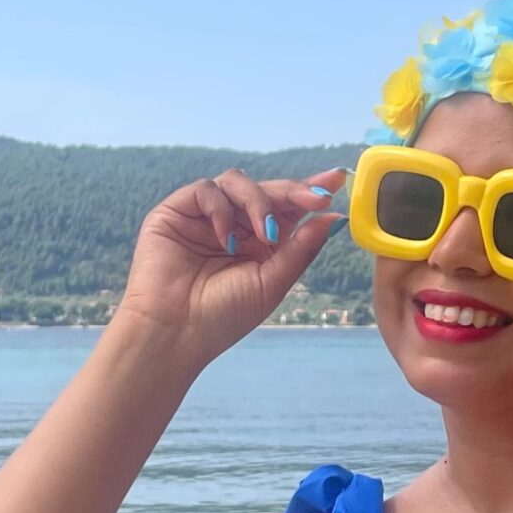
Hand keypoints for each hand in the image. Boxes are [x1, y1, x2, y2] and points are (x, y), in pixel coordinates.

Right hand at [112, 166, 347, 363]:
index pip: (287, 208)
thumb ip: (301, 247)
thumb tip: (333, 217)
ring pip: (238, 182)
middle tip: (318, 197)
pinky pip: (206, 190)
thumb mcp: (273, 282)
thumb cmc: (223, 316)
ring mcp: (204, 216)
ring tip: (266, 234)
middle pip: (267, 190)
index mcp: (258, 243)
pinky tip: (226, 240)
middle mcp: (233, 225)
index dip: (310, 191)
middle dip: (295, 191)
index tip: (338, 180)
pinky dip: (221, 209)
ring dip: (259, 202)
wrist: (175, 332)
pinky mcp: (176, 211)